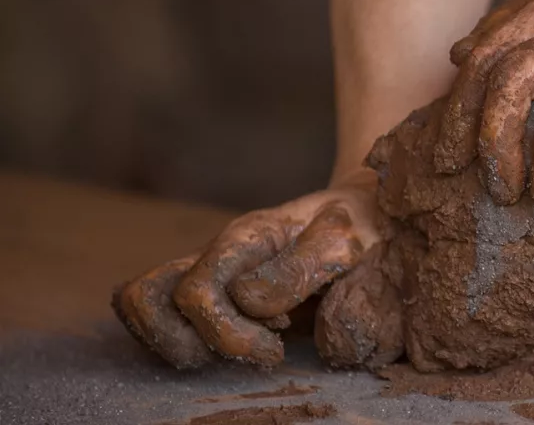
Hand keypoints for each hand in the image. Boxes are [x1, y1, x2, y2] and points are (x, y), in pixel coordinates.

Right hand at [112, 170, 382, 367]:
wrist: (362, 214)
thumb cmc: (357, 229)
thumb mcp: (347, 243)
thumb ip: (300, 269)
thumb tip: (247, 299)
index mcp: (245, 237)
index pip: (196, 293)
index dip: (231, 332)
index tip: (284, 334)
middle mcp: (215, 251)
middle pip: (146, 298)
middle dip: (197, 343)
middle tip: (260, 347)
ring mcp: (206, 268)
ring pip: (144, 306)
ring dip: (186, 345)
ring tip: (245, 345)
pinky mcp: (208, 288)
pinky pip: (163, 314)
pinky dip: (190, 341)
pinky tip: (242, 338)